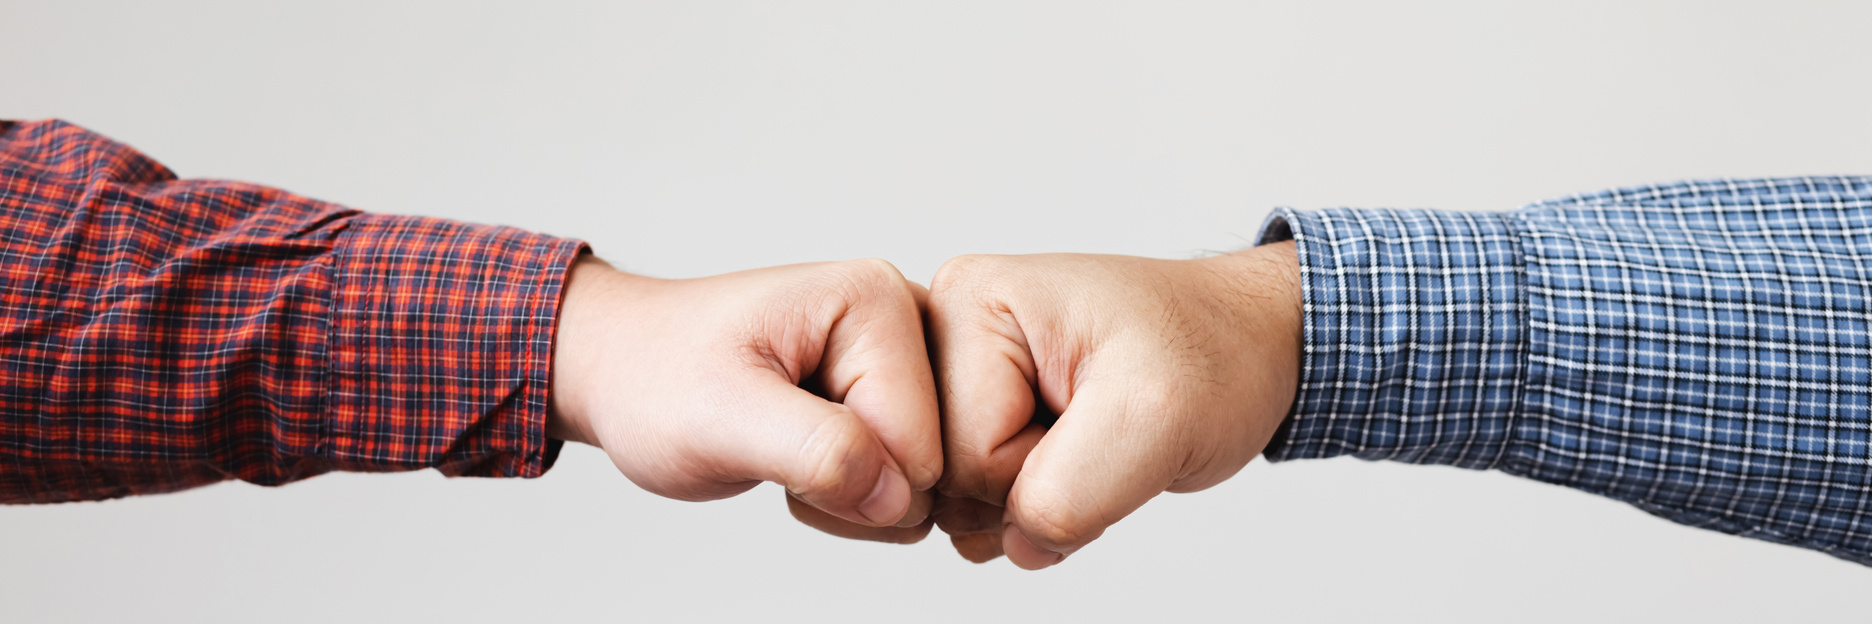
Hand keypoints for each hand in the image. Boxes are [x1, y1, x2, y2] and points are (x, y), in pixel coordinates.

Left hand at [547, 256, 939, 537]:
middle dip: (855, 487)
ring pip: (921, 479)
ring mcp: (903, 355)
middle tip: (777, 451)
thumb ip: (816, 451)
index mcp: (876, 301)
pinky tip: (800, 452)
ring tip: (784, 447)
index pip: (920, 444)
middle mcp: (905, 317)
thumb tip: (898, 496)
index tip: (777, 446)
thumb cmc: (654, 376)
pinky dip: (849, 490)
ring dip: (850, 492)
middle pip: (933, 461)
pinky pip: (904, 480)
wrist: (620, 369)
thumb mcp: (721, 417)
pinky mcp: (892, 390)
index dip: (851, 478)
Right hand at [927, 241, 1301, 568]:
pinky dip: (1034, 506)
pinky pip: (975, 505)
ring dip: (1036, 500)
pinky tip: (1075, 456)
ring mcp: (961, 376)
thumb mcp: (1156, 418)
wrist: (1243, 346)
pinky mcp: (981, 416)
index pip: (958, 451)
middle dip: (1032, 487)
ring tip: (1093, 440)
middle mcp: (947, 330)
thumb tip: (1018, 542)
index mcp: (971, 300)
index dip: (1038, 469)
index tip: (1100, 416)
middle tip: (1101, 435)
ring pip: (959, 499)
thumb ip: (1069, 494)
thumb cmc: (1209, 353)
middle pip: (947, 476)